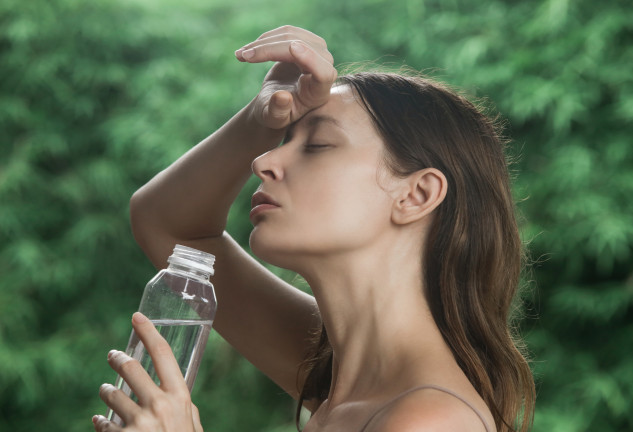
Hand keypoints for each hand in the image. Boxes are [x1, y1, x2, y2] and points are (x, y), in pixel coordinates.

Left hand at [92, 313, 203, 431]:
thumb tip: (178, 396)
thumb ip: (187, 409)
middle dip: (117, 358)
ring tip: (106, 390)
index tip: (137, 317)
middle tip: (113, 356)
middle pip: (130, 368)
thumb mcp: (194, 426)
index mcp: (179, 397)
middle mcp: (159, 406)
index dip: (148, 332)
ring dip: (106, 391)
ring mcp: (139, 424)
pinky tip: (100, 421)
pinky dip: (100, 421)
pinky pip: (103, 424)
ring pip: (112, 395)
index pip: (162, 354)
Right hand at [235, 25, 337, 129]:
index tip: (292, 48)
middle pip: (301, 48)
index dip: (310, 58)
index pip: (323, 72)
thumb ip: (278, 111)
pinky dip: (265, 39)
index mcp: (320, 91)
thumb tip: (282, 97)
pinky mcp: (307, 41)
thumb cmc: (277, 113)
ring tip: (241, 55)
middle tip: (243, 57)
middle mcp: (325, 68)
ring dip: (263, 42)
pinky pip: (287, 32)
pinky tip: (249, 50)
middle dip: (269, 50)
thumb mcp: (274, 118)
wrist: (279, 102)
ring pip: (291, 36)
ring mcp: (318, 52)